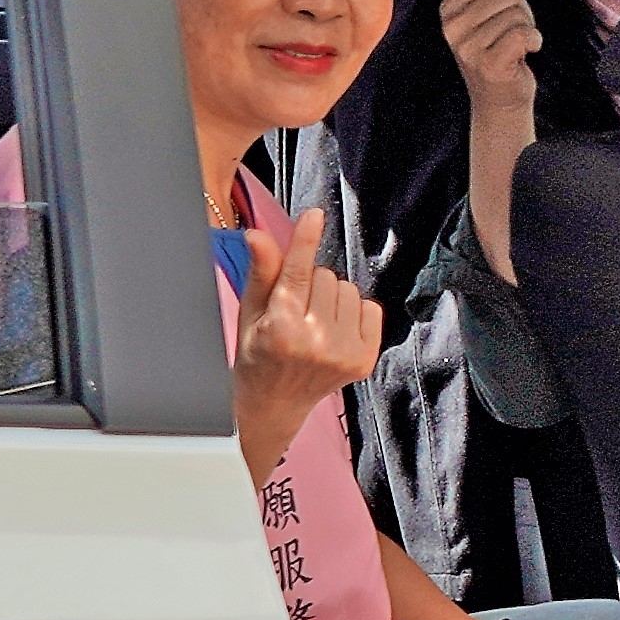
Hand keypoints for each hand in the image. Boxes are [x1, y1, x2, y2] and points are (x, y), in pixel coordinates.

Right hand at [230, 204, 381, 474]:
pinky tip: (333, 332)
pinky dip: (354, 313)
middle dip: (310, 283)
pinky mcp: (364, 362)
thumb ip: (260, 273)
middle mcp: (315, 342)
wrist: (275, 405)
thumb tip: (259, 234)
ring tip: (312, 323)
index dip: (305, 240)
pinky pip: (370, 308)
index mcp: (281, 329)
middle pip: (325, 275)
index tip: (314, 215)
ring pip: (348, 289)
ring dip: (332, 298)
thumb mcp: (250, 314)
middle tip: (295, 310)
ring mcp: (343, 354)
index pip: (297, 273)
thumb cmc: (257, 354)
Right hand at [418, 0, 541, 116]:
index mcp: (449, 9)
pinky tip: (523, 56)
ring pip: (518, 15)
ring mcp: (468, 47)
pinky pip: (523, 34)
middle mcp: (453, 27)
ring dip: (527, 31)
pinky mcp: (488, 64)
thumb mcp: (469, 13)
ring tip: (513, 48)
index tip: (499, 18)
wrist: (498, 100)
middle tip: (509, 37)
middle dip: (521, 14)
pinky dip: (534, 42)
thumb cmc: (490, 52)